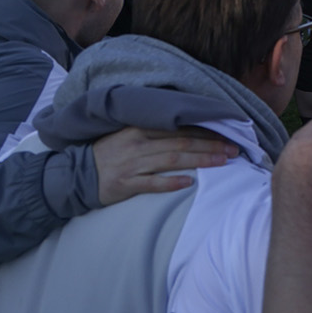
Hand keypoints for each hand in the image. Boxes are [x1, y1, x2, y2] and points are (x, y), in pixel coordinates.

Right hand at [92, 127, 237, 204]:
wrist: (77, 175)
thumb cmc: (108, 154)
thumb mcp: (128, 135)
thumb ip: (154, 132)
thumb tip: (188, 130)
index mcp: (139, 129)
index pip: (178, 128)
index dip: (205, 132)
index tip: (227, 135)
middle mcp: (138, 144)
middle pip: (181, 143)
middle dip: (210, 146)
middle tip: (234, 150)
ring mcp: (133, 164)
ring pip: (173, 160)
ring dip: (200, 161)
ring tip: (222, 162)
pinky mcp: (127, 184)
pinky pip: (153, 183)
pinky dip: (171, 183)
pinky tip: (189, 182)